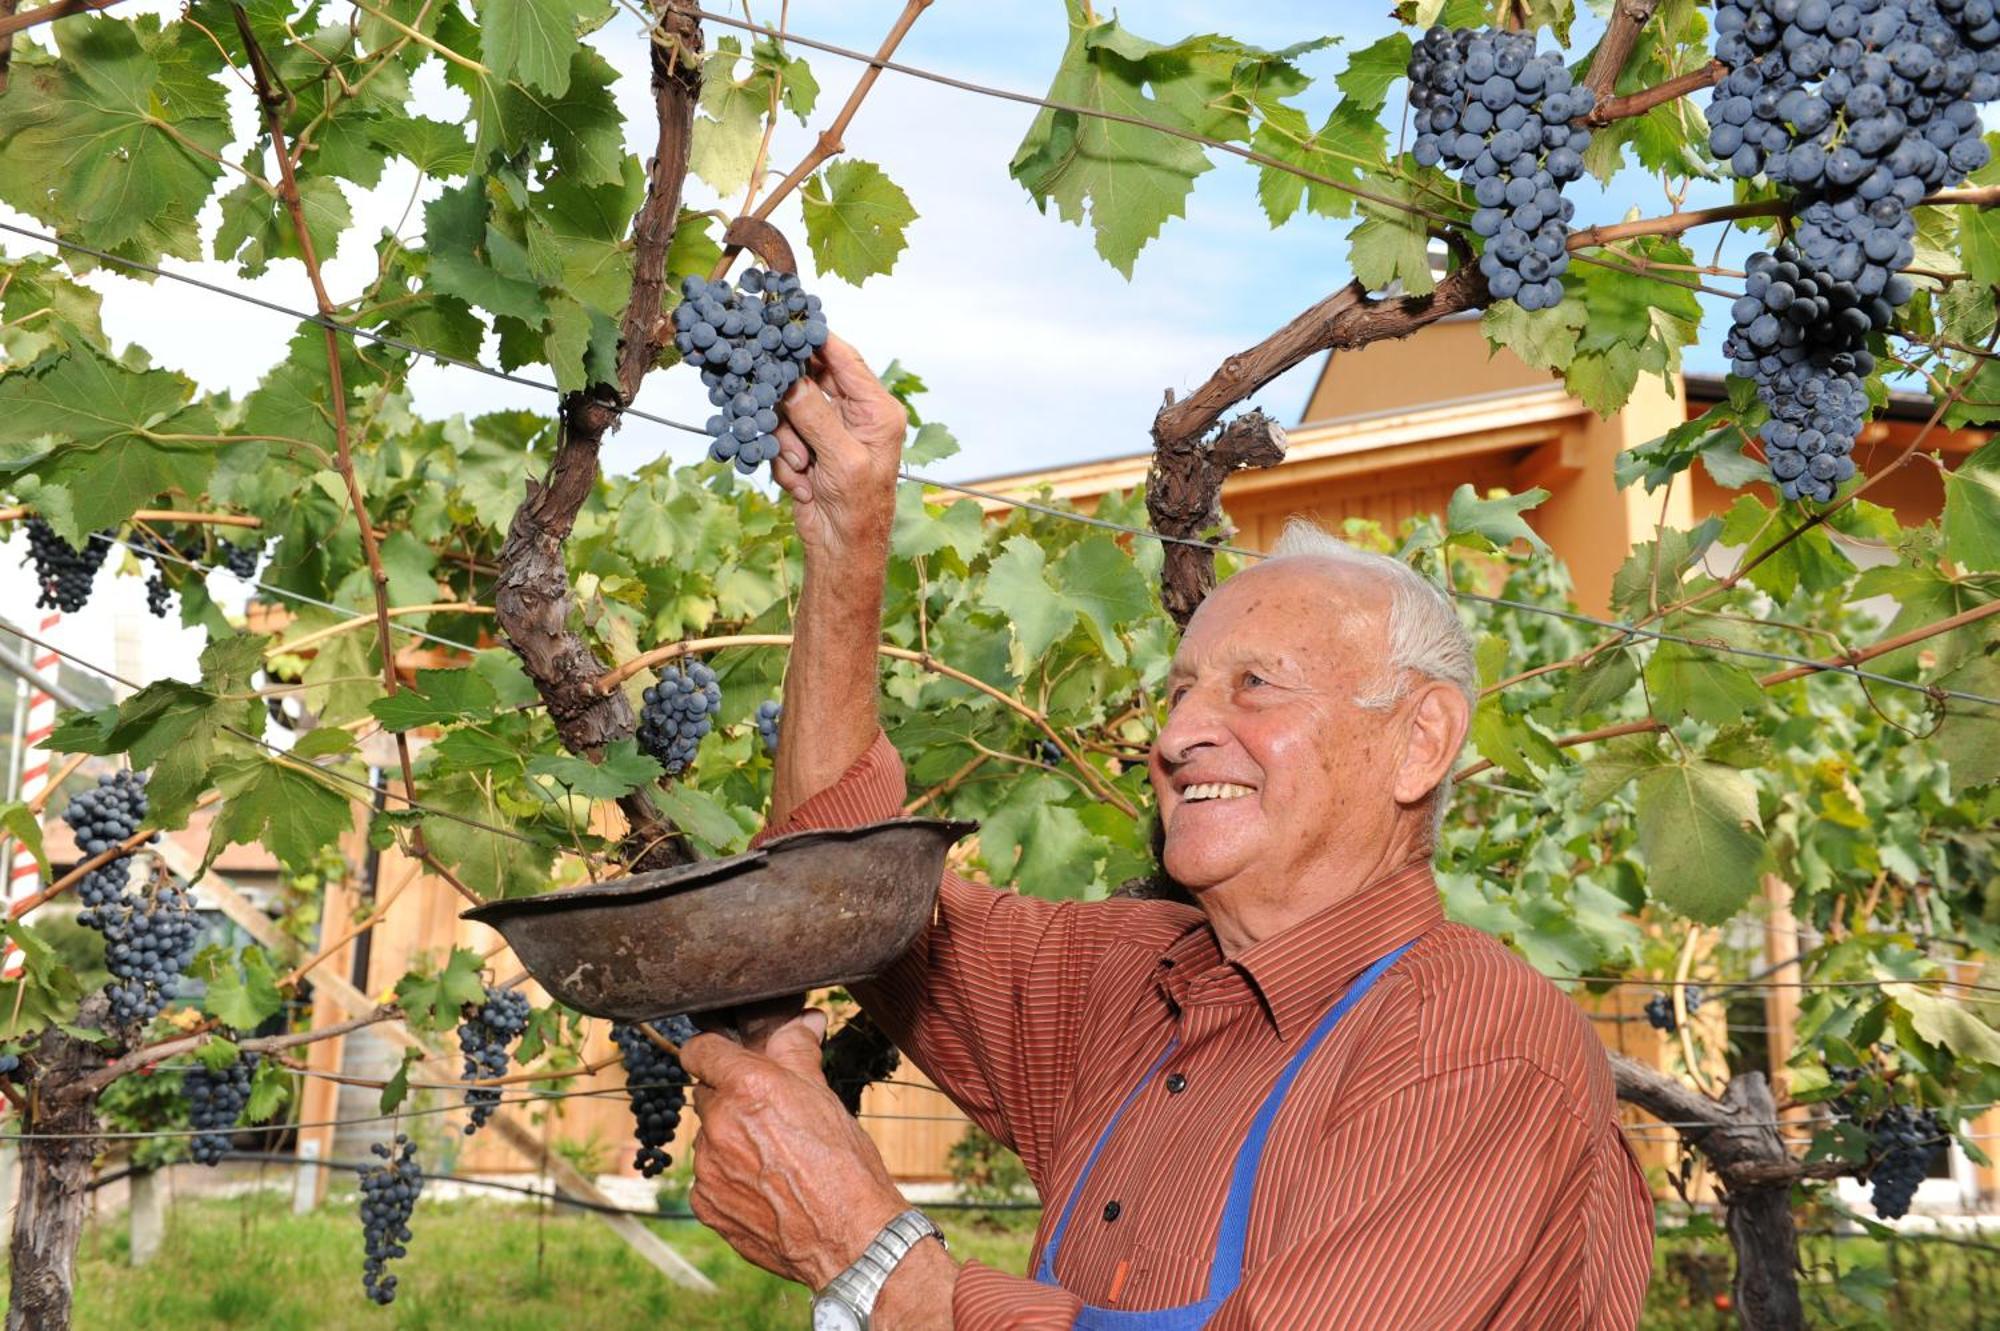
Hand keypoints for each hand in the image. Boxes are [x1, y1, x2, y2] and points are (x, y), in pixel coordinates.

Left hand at [681, 1010, 906, 1289]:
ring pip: (709, 1138)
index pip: (700, 1050)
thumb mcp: (825, 1096)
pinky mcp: (705, 1204)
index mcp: (747, 1086)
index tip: (722, 1059)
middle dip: (731, 1099)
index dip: (713, 1051)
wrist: (849, 1237)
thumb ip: (799, 1051)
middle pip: (707, 1095)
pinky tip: (764, 1189)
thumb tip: (802, 1020)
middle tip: (768, 1116)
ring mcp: (707, 1167)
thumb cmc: (845, 1164)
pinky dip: (728, 1179)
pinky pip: (708, 1179)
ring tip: (774, 1160)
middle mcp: (718, 1123)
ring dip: (730, 1140)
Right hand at [771, 335, 905, 562]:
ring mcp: (828, 429)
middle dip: (790, 399)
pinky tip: (801, 484)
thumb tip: (790, 378)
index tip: (783, 321)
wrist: (843, 549)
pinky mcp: (806, 446)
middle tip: (771, 400)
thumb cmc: (859, 507)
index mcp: (877, 409)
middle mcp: (854, 412)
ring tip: (802, 468)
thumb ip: (815, 415)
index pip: (844, 358)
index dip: (815, 337)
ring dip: (788, 441)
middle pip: (810, 378)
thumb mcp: (843, 459)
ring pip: (788, 409)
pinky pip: (780, 436)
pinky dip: (784, 460)